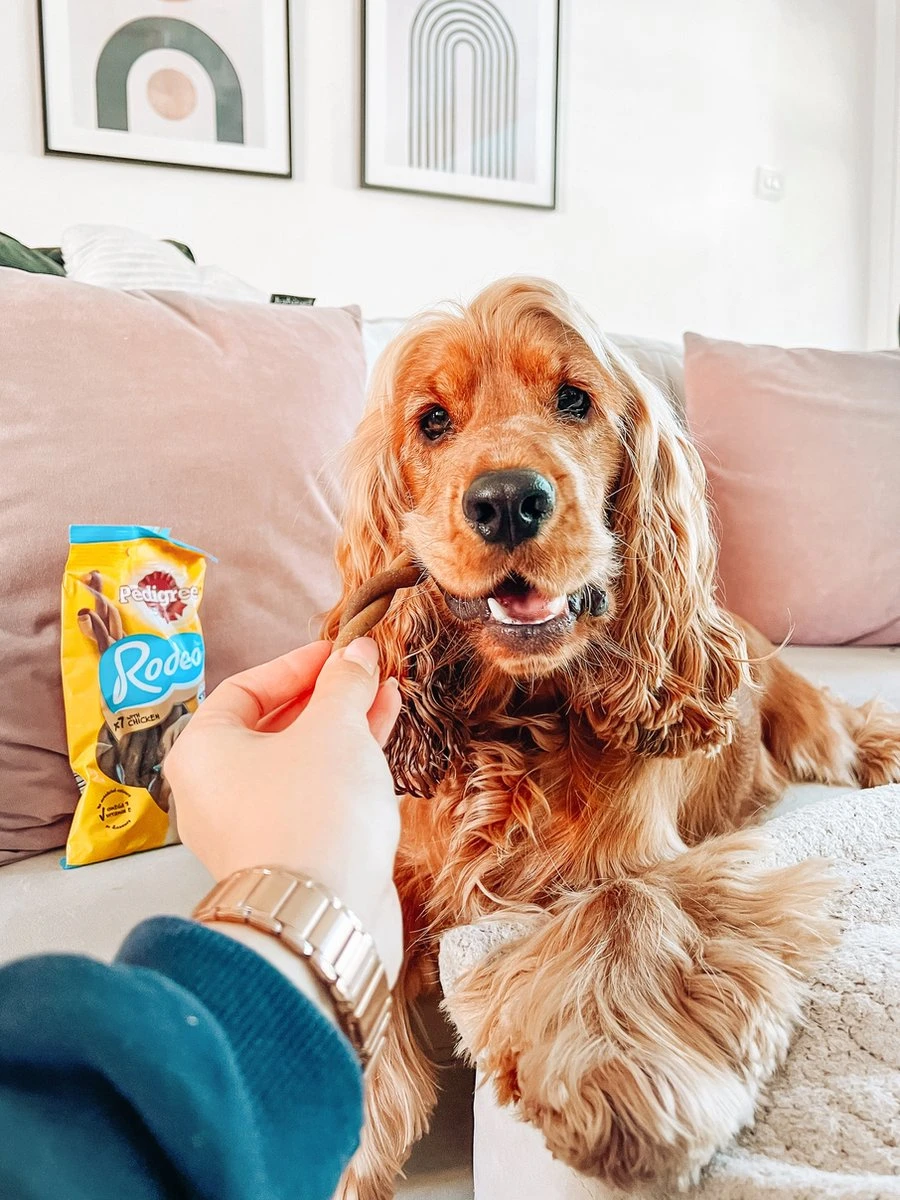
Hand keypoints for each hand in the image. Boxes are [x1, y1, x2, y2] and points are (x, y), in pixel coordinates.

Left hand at [164, 638, 403, 984]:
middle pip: (273, 724)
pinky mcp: (287, 854)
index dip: (298, 663)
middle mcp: (214, 790)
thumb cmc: (312, 811)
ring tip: (386, 695)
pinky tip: (383, 736)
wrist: (322, 914)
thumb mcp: (334, 727)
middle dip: (327, 695)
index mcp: (202, 751)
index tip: (339, 650)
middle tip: (366, 671)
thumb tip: (357, 653)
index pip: (246, 688)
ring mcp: (250, 826)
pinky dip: (345, 764)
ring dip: (344, 726)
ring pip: (299, 760)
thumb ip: (345, 683)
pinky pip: (313, 794)